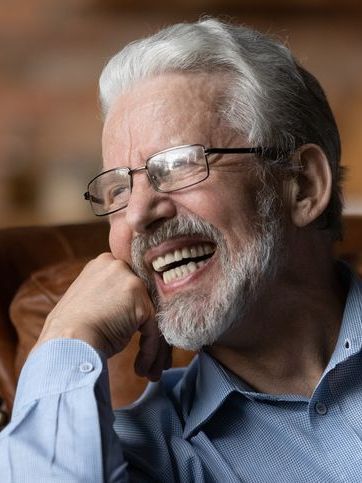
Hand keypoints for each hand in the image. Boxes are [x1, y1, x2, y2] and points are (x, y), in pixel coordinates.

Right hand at [33, 253, 170, 380]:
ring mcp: (131, 282)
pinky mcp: (141, 303)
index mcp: (104, 264)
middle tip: (151, 355)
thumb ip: (109, 297)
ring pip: (152, 316)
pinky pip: (153, 330)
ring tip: (150, 370)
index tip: (137, 334)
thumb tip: (124, 311)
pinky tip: (141, 368)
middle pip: (145, 299)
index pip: (130, 286)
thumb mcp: (89, 301)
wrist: (65, 343)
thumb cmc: (70, 331)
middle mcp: (119, 266)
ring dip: (153, 347)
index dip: (135, 312)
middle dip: (149, 329)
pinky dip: (150, 352)